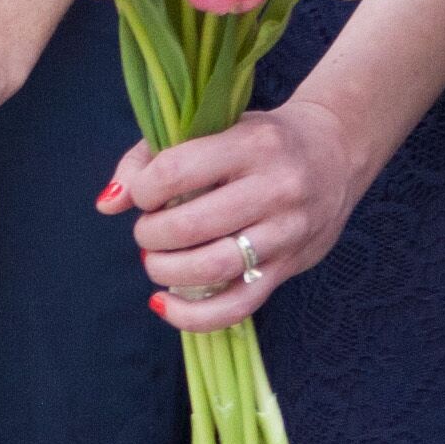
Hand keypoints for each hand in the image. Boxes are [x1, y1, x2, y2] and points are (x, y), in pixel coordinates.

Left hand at [108, 98, 370, 333]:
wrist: (337, 152)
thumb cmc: (260, 140)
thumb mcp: (213, 127)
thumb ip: (151, 157)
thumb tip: (107, 203)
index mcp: (252, 144)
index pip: (175, 172)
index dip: (143, 190)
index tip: (144, 195)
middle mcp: (276, 188)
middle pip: (189, 226)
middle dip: (150, 235)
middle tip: (148, 232)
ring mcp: (286, 232)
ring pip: (211, 268)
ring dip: (165, 271)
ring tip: (157, 261)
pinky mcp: (289, 268)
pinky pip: (236, 307)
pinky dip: (191, 316)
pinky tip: (164, 304)